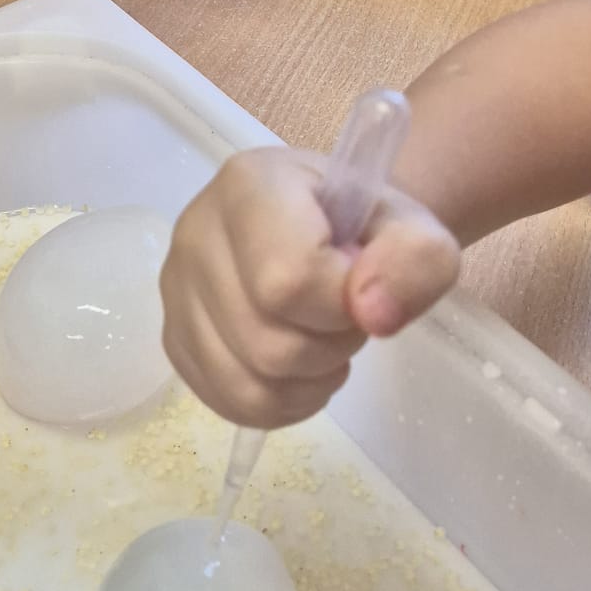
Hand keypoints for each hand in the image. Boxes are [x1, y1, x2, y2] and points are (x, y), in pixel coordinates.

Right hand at [161, 148, 461, 429]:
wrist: (331, 230)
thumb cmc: (366, 227)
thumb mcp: (415, 229)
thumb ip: (416, 258)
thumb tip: (373, 315)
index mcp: (249, 187)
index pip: (288, 278)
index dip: (342, 305)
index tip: (362, 284)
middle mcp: (196, 234)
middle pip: (267, 343)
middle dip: (330, 347)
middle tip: (347, 318)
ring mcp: (176, 289)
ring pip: (245, 382)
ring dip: (307, 380)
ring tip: (324, 341)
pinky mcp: (175, 337)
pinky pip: (228, 401)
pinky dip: (280, 403)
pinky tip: (301, 370)